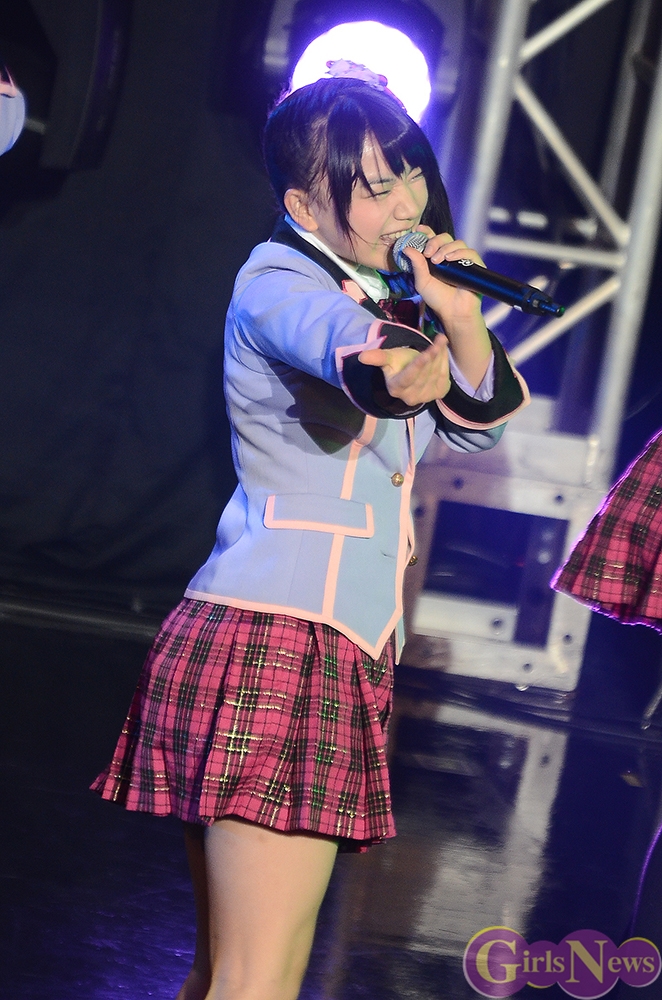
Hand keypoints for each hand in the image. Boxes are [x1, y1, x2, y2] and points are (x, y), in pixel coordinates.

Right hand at [358, 333, 449, 405]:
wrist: (411, 377)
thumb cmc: (398, 364)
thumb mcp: (388, 359)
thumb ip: (377, 357)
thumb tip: (362, 357)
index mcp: (396, 388)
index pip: (409, 376)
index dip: (419, 365)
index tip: (429, 351)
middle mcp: (411, 397)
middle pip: (425, 374)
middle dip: (433, 355)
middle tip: (439, 338)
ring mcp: (426, 397)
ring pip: (436, 374)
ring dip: (441, 356)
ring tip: (440, 341)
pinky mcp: (438, 394)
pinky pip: (445, 376)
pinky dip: (445, 362)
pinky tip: (443, 352)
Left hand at [402, 228, 492, 389]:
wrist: (453, 312)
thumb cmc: (437, 299)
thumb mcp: (422, 281)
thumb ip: (416, 265)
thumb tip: (407, 248)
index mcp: (437, 258)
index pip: (432, 239)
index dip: (426, 232)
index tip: (418, 230)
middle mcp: (450, 256)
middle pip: (444, 238)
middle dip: (434, 241)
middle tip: (427, 252)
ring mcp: (463, 260)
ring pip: (457, 242)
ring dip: (445, 248)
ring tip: (436, 261)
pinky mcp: (474, 265)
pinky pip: (469, 252)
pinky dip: (458, 253)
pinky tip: (449, 259)